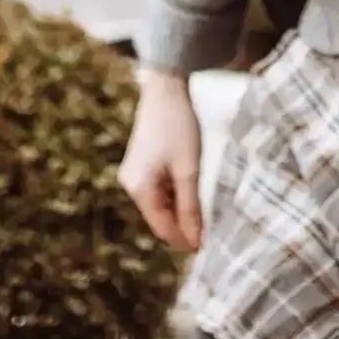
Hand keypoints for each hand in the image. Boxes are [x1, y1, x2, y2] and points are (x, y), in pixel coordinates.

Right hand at [119, 72, 205, 251]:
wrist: (166, 89)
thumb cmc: (178, 127)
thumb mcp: (189, 169)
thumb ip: (191, 207)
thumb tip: (194, 240)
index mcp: (139, 188)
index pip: (161, 227)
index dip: (183, 240)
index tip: (204, 249)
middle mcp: (130, 184)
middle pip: (158, 217)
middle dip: (181, 226)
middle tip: (207, 233)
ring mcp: (134, 173)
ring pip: (159, 203)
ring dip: (179, 210)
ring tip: (203, 213)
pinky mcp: (140, 163)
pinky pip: (158, 189)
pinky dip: (174, 194)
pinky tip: (191, 191)